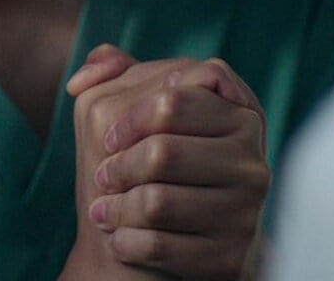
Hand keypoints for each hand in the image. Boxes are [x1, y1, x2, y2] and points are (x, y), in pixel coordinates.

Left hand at [61, 45, 269, 279]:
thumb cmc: (168, 168)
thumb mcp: (155, 115)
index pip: (173, 100)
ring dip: (116, 209)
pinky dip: (127, 243)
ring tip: (104, 211)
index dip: (130, 120)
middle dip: (118, 167)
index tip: (111, 138)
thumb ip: (123, 77)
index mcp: (241, 116)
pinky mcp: (229, 256)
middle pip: (161, 152)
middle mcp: (252, 164)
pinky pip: (158, 246)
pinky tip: (120, 239)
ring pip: (156, 202)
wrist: (196, 243)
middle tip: (103, 177)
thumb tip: (82, 79)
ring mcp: (245, 213)